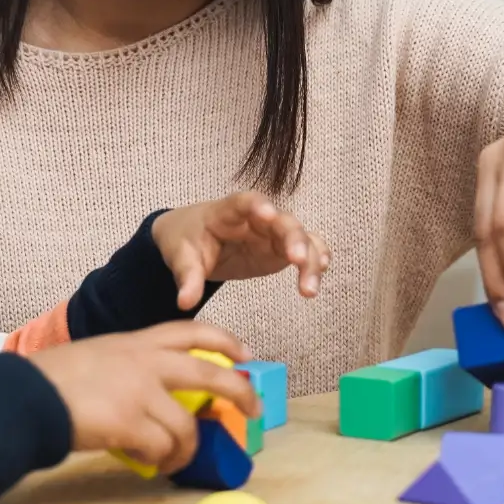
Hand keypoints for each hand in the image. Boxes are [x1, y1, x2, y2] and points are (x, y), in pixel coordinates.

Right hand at [28, 321, 258, 474]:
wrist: (27, 395)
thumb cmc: (55, 378)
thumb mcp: (101, 355)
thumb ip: (132, 366)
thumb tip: (157, 394)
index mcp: (137, 342)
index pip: (192, 331)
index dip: (226, 341)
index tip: (245, 355)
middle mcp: (145, 361)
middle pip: (209, 373)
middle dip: (240, 392)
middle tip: (253, 409)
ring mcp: (139, 391)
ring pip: (187, 426)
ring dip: (186, 448)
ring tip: (175, 459)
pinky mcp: (130, 422)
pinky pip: (162, 447)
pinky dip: (162, 459)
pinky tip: (150, 461)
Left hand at [152, 191, 329, 309]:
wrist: (192, 239)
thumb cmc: (187, 240)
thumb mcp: (181, 257)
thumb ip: (187, 277)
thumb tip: (185, 302)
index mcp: (227, 211)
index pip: (244, 202)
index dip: (257, 205)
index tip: (268, 214)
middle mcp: (256, 217)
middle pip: (281, 220)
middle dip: (293, 237)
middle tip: (297, 259)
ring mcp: (271, 232)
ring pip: (299, 237)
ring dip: (309, 257)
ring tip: (309, 288)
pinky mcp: (280, 248)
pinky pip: (304, 247)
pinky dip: (315, 256)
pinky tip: (322, 269)